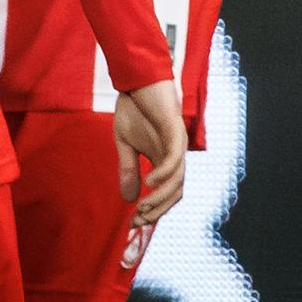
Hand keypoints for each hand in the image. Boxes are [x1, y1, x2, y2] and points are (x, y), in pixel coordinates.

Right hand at [113, 79, 186, 226]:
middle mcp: (175, 156)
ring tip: (143, 207)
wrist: (137, 79)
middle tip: (138, 220)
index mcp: (164, 160)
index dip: (152, 210)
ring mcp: (177, 145)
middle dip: (157, 211)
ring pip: (177, 181)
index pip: (165, 194)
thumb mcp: (124, 143)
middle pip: (174, 193)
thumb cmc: (134, 108)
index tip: (133, 222)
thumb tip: (128, 199)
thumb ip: (128, 169)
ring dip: (161, 198)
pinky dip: (164, 174)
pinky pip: (174, 160)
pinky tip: (149, 182)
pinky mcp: (175, 132)